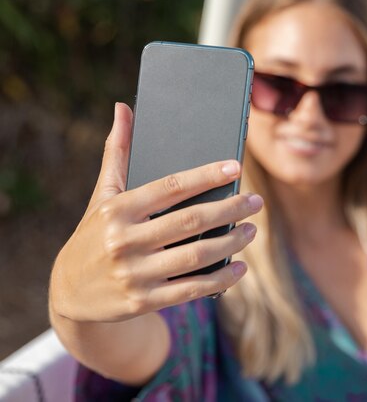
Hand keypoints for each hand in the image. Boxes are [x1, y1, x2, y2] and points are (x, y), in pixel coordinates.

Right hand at [49, 103, 262, 322]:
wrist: (68, 292)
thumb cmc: (94, 234)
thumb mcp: (102, 195)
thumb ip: (117, 153)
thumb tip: (123, 108)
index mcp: (117, 210)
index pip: (171, 187)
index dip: (206, 176)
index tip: (235, 168)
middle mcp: (125, 241)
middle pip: (191, 220)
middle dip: (230, 209)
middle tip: (256, 202)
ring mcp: (134, 274)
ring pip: (196, 255)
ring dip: (232, 242)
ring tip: (252, 230)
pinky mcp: (142, 301)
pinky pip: (191, 289)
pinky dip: (221, 278)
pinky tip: (239, 267)